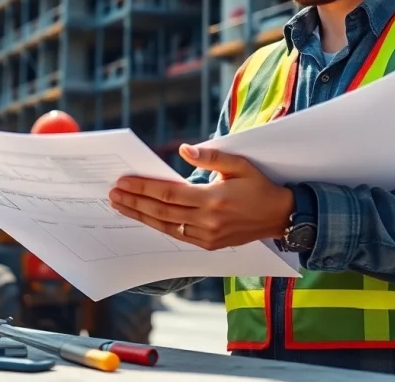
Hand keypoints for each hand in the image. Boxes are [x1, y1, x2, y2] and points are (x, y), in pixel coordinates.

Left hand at [108, 144, 294, 250]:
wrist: (280, 217)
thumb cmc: (260, 186)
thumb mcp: (239, 164)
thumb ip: (211, 157)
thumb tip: (184, 150)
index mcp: (213, 199)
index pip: (168, 193)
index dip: (143, 188)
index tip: (123, 182)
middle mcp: (208, 221)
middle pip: (162, 211)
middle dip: (135, 202)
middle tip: (113, 194)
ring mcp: (208, 236)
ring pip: (166, 227)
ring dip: (141, 216)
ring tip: (121, 206)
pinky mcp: (210, 245)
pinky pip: (178, 235)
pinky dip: (159, 226)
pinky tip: (145, 218)